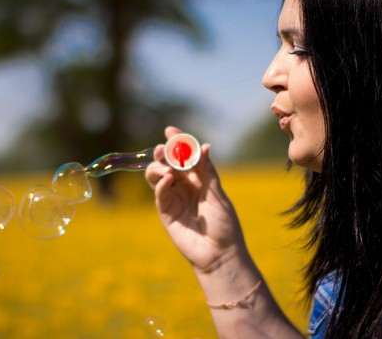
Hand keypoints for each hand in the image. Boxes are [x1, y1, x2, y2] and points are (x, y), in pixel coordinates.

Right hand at [145, 126, 246, 273]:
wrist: (219, 252)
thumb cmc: (223, 223)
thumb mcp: (216, 193)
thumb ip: (207, 171)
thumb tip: (204, 146)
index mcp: (198, 178)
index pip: (185, 156)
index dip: (177, 142)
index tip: (170, 130)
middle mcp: (184, 185)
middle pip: (168, 163)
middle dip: (164, 153)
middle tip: (163, 149)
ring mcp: (173, 197)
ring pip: (157, 175)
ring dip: (159, 167)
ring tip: (167, 168)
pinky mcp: (166, 211)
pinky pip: (159, 193)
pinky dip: (161, 183)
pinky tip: (169, 179)